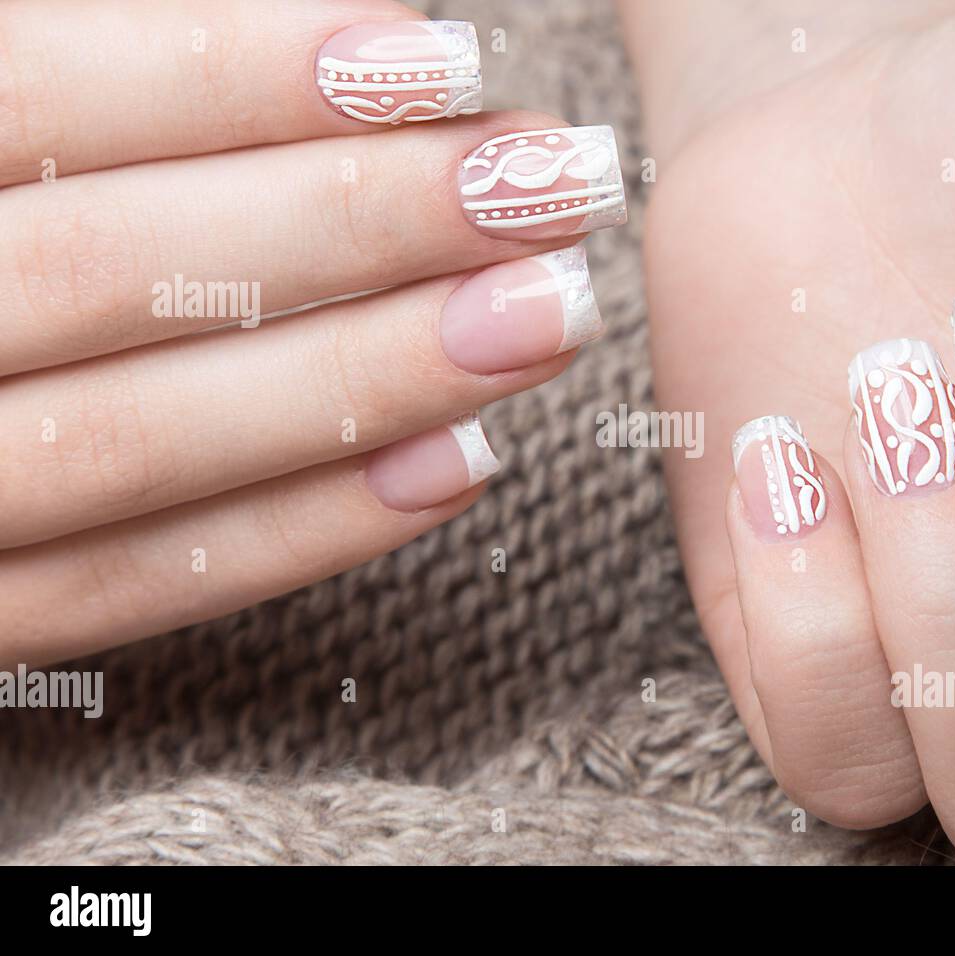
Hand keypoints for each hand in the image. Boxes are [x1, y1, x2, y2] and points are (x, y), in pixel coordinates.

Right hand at [0, 0, 625, 664]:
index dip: (234, 75)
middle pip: (105, 270)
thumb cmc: (13, 221)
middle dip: (349, 223)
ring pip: (134, 442)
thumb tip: (365, 60)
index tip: (433, 63)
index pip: (33, 95)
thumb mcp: (31, 121)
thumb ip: (123, 92)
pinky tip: (463, 460)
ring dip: (369, 375)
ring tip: (546, 311)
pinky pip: (136, 584)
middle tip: (545, 185)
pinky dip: (308, 525)